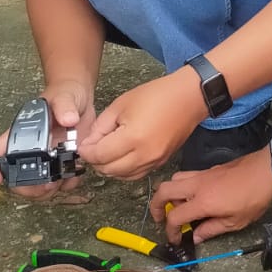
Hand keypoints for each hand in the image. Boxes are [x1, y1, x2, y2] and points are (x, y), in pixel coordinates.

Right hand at [0, 80, 95, 197]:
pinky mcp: (62, 162)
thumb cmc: (65, 93)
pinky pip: (60, 183)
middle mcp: (30, 150)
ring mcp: (46, 158)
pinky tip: (74, 176)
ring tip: (62, 181)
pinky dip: (66, 186)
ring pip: (36, 186)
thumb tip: (68, 119)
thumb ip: (64, 105)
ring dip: (47, 191)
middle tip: (47, 184)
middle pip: (15, 178)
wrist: (82, 99)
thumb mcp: (65, 96)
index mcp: (21, 134)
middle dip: (28, 188)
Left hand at [77, 69, 201, 180]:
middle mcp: (144, 155)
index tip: (82, 145)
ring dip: (109, 167)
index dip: (86, 151)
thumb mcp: (121, 104)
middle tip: (92, 147)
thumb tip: (90, 142)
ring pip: (121, 176)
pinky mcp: (160, 162)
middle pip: (108, 170)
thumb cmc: (158, 95)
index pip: (99, 155)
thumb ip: (101, 126)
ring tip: (106, 151)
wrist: (188, 97)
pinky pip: (136, 175)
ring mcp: (154, 161)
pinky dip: (124, 170)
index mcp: (132, 138)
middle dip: (96, 160)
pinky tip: (121, 157)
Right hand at [150, 150, 271, 241]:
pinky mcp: (208, 169)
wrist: (267, 170)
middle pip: (163, 190)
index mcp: (202, 202)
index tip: (175, 239)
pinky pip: (186, 175)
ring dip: (169, 193)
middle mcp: (196, 186)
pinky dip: (181, 185)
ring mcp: (201, 174)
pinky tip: (193, 196)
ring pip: (173, 179)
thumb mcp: (236, 222)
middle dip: (156, 206)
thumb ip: (211, 229)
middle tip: (160, 219)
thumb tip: (195, 236)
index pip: (174, 217)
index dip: (170, 231)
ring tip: (177, 206)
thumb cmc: (254, 198)